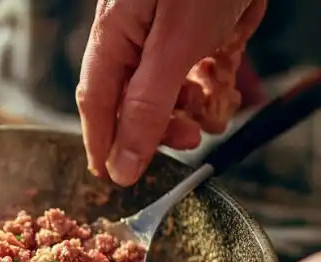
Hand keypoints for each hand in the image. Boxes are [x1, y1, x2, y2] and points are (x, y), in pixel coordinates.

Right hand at [77, 0, 266, 185]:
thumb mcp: (175, 46)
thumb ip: (146, 109)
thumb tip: (119, 167)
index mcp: (113, 37)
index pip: (96, 105)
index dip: (103, 145)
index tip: (114, 180)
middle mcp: (133, 35)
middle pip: (133, 99)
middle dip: (161, 125)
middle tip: (189, 139)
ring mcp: (165, 28)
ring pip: (168, 85)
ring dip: (191, 103)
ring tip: (213, 107)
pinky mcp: (197, 22)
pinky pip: (196, 63)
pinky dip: (212, 76)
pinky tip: (224, 72)